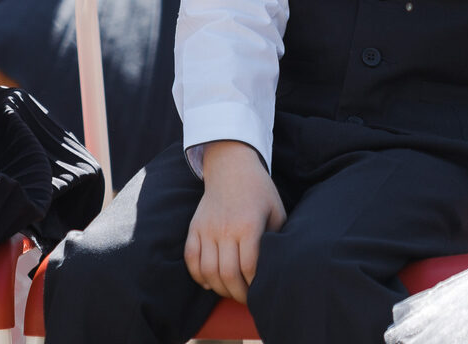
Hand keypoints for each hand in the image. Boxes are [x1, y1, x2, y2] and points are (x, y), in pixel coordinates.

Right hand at [185, 141, 286, 302]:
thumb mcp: (277, 212)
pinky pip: (190, 257)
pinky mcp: (194, 227)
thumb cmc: (259, 191)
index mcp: (248, 225)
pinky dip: (197, 275)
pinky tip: (209, 282)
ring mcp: (206, 228)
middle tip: (247, 299)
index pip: (249, 267)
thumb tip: (276, 268)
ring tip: (230, 291)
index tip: (261, 292)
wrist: (231, 166)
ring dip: (219, 288)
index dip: (255, 286)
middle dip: (238, 294)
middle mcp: (225, 228)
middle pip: (227, 273)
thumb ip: (276, 240)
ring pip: (207, 270)